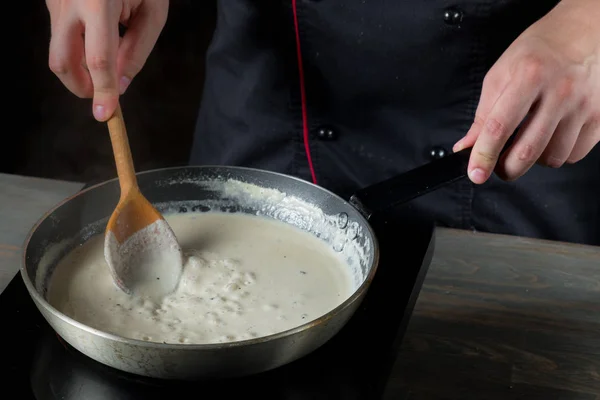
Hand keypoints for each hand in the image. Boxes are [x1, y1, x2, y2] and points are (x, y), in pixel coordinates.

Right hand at [46, 0, 168, 120]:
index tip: (106, 115)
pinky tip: (98, 36)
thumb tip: (121, 85)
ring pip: (58, 51)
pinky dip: (78, 49)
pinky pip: (61, 35)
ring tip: (107, 60)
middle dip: (81, 87)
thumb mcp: (153, 12)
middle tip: (103, 95)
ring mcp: (54, 0)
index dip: (103, 91)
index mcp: (99, 3)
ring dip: (80, 68)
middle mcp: (69, 2)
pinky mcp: (51, 0)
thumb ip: (137, 50)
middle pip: (62, 62)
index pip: (99, 60)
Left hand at [453, 0, 599, 183]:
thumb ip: (484, 114)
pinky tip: (553, 134)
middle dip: (506, 168)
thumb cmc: (539, 52)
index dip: (484, 156)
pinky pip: (574, 155)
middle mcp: (560, 92)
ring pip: (552, 158)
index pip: (499, 127)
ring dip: (534, 159)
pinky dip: (558, 153)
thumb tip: (466, 147)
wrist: (585, 33)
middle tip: (499, 165)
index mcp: (529, 77)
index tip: (476, 173)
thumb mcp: (502, 74)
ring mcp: (583, 106)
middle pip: (527, 151)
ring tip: (530, 137)